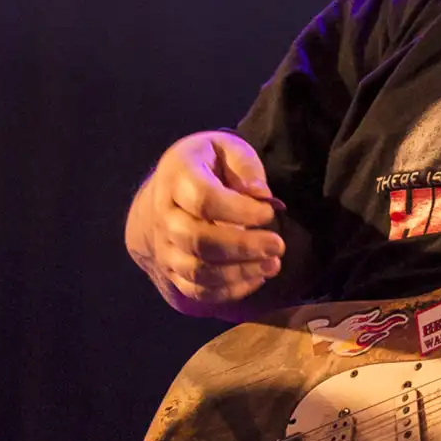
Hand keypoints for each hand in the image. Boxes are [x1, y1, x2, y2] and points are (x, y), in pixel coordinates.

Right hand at [125, 130, 285, 314]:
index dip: (240, 211)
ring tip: (273, 264)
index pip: (204, 200)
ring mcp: (163, 247)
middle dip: (242, 247)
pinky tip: (257, 278)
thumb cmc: (206, 166)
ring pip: (196, 270)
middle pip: (197, 240)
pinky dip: (229, 290)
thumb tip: (261, 196)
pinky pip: (197, 290)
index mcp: (176, 177)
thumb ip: (245, 167)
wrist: (165, 193)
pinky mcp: (171, 271)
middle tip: (278, 245)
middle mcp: (162, 215)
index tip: (269, 213)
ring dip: (239, 272)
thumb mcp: (227, 149)